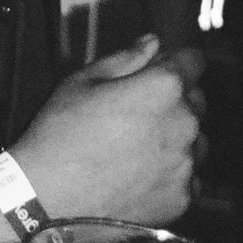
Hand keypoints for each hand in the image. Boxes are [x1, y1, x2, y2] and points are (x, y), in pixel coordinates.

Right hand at [12, 34, 204, 226]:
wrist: (46, 199)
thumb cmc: (60, 134)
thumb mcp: (83, 82)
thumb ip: (125, 59)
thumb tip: (153, 43)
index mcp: (164, 87)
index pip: (193, 61)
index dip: (177, 62)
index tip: (161, 71)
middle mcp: (184, 123)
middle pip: (195, 102)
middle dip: (174, 101)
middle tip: (137, 115)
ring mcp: (185, 165)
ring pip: (195, 141)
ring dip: (176, 139)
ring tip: (137, 149)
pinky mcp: (181, 199)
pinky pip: (188, 178)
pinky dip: (171, 174)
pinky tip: (140, 176)